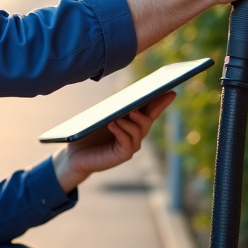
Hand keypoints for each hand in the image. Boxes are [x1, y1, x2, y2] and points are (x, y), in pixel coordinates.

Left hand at [52, 92, 175, 192]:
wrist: (75, 154)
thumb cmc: (88, 133)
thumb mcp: (102, 116)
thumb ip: (116, 109)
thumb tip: (128, 98)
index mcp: (132, 122)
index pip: (151, 110)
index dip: (162, 102)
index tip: (172, 91)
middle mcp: (135, 134)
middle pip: (148, 119)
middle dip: (150, 108)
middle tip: (146, 97)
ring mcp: (131, 146)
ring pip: (139, 131)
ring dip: (132, 121)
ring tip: (123, 114)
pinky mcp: (122, 155)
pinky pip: (127, 143)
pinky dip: (121, 132)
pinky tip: (113, 124)